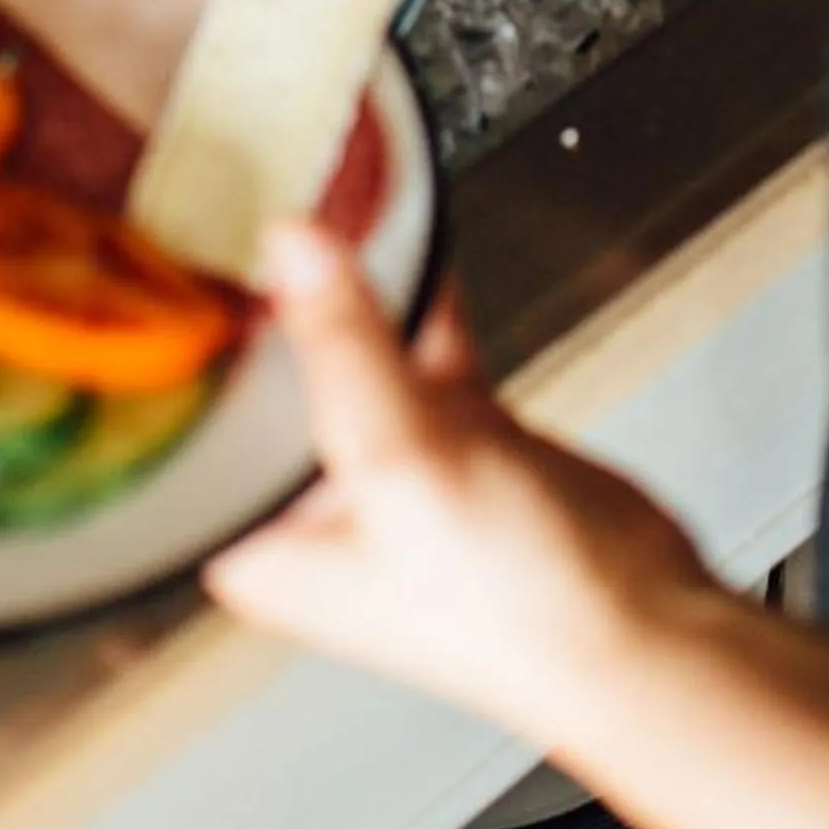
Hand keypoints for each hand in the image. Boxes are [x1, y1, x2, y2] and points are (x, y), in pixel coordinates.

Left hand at [205, 224, 706, 743]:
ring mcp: (391, 469)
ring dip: (346, 286)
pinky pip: (418, 345)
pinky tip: (403, 231)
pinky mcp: (454, 438)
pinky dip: (416, 293)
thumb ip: (346, 346)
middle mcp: (316, 510)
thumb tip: (292, 249)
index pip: (204, 425)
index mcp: (266, 546)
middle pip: (273, 380)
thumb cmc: (518, 612)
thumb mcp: (404, 461)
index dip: (193, 344)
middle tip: (242, 203)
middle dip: (266, 299)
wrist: (647, 629)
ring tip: (321, 199)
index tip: (181, 252)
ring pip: (351, 352)